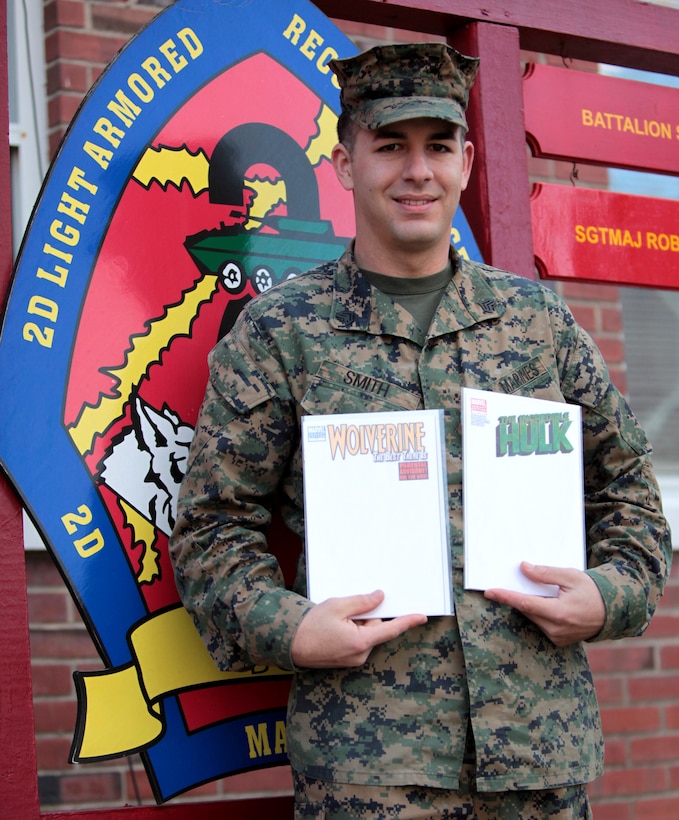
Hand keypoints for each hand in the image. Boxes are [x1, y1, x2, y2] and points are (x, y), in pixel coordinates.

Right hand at [291, 590, 426, 667]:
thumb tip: (380, 597)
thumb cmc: (311, 625)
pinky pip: (358, 642)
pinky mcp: (348, 661)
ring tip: (335, 622)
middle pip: (375, 628)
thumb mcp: (338, 605)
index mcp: (360, 641)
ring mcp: (354, 660)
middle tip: (345, 611)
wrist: (290, 644)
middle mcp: (360, 654)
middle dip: (366, 617)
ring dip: (356, 625)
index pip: (390, 629)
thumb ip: (362, 602)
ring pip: (366, 635)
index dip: (407, 621)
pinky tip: (334, 629)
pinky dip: (351, 632)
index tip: (422, 617)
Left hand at [484, 562, 605, 646]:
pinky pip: (541, 624)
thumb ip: (545, 574)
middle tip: (520, 582)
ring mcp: (557, 637)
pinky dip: (541, 613)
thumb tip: (523, 568)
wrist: (612, 612)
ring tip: (551, 595)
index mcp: (559, 613)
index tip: (489, 592)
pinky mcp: (559, 641)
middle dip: (520, 596)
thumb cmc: (592, 591)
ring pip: (533, 617)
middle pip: (527, 610)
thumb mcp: (570, 576)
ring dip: (533, 605)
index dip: (505, 597)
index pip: (524, 604)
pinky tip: (552, 605)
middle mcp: (556, 629)